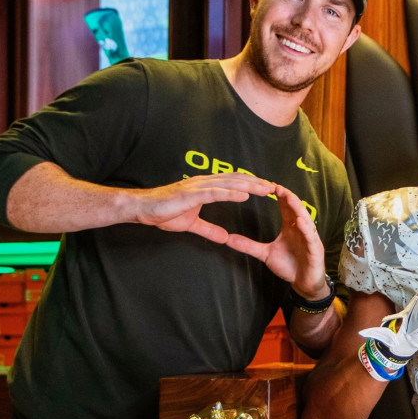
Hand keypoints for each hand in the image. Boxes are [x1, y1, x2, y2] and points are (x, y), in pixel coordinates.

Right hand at [132, 173, 274, 243]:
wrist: (143, 209)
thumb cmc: (164, 212)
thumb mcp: (192, 224)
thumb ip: (209, 229)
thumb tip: (224, 238)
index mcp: (205, 188)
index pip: (233, 183)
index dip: (250, 185)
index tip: (266, 189)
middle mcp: (204, 183)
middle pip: (236, 180)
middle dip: (256, 183)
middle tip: (274, 187)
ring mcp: (198, 187)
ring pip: (229, 184)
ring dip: (249, 186)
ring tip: (266, 189)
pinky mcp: (191, 194)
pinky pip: (215, 192)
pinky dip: (231, 193)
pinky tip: (244, 195)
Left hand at [222, 185, 328, 299]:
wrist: (303, 284)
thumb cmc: (289, 266)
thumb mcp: (265, 254)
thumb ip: (248, 245)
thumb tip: (227, 239)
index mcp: (291, 227)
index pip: (285, 206)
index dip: (277, 196)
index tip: (265, 185)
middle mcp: (302, 228)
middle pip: (295, 208)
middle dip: (286, 196)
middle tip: (274, 186)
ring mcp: (309, 237)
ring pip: (305, 218)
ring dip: (297, 207)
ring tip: (288, 197)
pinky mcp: (315, 249)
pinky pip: (311, 237)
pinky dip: (306, 228)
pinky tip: (300, 221)